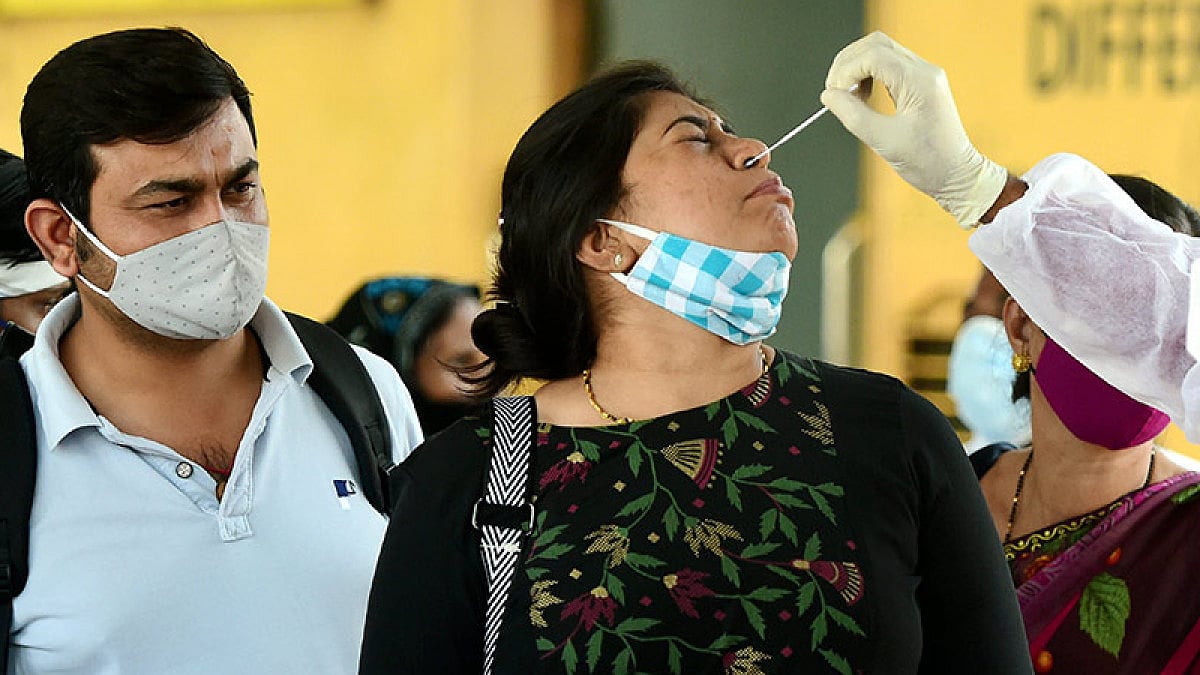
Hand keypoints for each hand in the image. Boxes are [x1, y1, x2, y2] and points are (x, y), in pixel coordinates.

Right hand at [820, 31, 1007, 227]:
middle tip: (836, 92)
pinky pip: (889, 65)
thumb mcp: (883, 141)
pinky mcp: (920, 82)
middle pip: (876, 44)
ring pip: (881, 51)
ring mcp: (924, 74)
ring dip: (857, 68)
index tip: (834, 94)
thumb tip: (828, 96)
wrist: (956, 173)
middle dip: (848, 64)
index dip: (846, 71)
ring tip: (850, 96)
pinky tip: (864, 96)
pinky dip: (869, 74)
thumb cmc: (927, 162)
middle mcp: (924, 71)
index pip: (873, 55)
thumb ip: (852, 115)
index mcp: (919, 82)